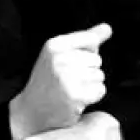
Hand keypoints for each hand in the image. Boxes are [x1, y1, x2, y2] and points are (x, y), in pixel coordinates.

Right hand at [9, 24, 111, 138]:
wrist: (31, 112)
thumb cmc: (49, 81)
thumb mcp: (60, 55)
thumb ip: (85, 40)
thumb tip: (108, 28)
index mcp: (54, 45)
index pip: (91, 39)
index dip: (87, 53)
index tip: (71, 64)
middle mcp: (59, 58)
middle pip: (97, 59)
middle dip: (88, 71)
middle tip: (69, 81)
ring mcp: (66, 77)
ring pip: (100, 75)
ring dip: (90, 85)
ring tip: (72, 90)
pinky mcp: (74, 95)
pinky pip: (100, 90)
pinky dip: (92, 97)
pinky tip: (77, 100)